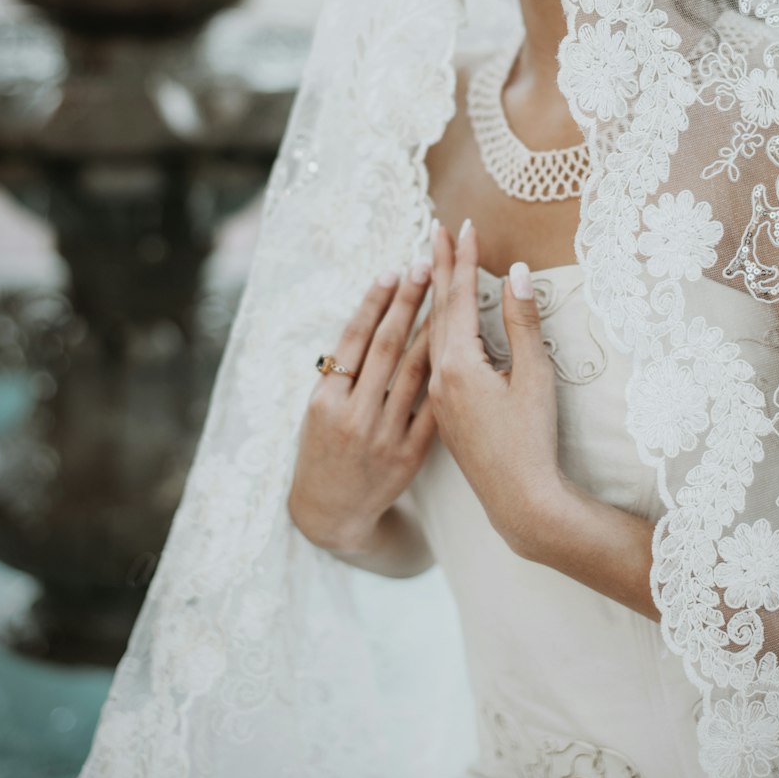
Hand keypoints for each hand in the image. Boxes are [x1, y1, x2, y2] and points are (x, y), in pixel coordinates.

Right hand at [290, 262, 435, 552]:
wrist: (332, 513)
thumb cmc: (323, 450)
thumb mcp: (318, 410)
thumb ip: (340, 371)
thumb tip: (369, 319)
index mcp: (325, 401)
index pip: (353, 339)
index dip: (374, 302)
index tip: (393, 269)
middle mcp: (353, 416)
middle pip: (385, 347)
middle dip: (407, 302)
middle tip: (426, 264)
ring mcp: (383, 436)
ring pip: (413, 372)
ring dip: (431, 329)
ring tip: (447, 295)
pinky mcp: (408, 456)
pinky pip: (432, 408)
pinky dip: (445, 377)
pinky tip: (460, 349)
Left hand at [427, 219, 563, 555]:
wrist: (519, 500)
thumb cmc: (532, 440)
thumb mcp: (535, 376)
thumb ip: (525, 322)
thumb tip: (518, 272)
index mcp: (459, 364)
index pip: (460, 297)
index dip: (464, 259)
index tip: (463, 225)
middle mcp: (440, 376)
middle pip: (439, 309)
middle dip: (440, 267)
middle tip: (437, 230)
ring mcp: (439, 395)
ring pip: (431, 334)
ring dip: (434, 296)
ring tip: (432, 265)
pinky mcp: (443, 412)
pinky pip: (432, 357)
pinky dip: (435, 329)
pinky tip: (437, 324)